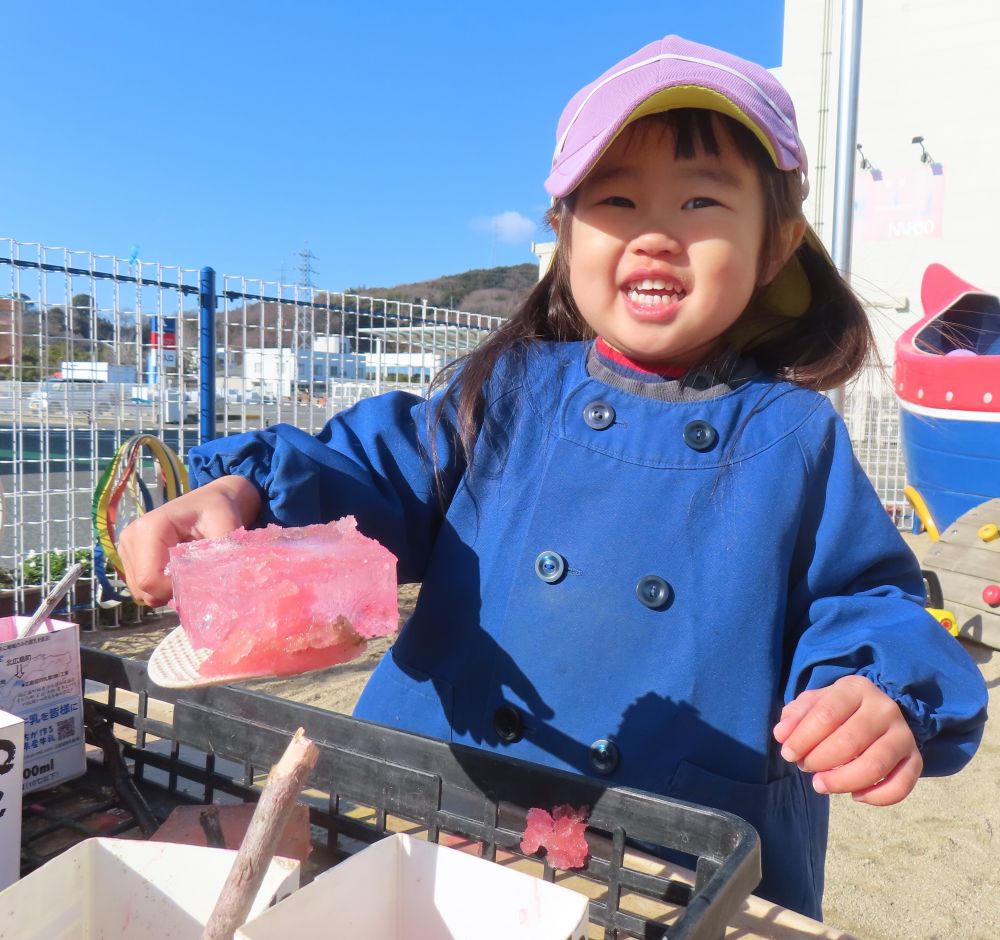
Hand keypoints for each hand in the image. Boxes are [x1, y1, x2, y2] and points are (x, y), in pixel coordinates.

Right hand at [118, 475, 261, 606]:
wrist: (209, 501)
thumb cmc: (218, 510)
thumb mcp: (227, 527)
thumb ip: (223, 555)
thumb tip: (223, 586)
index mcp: (149, 529)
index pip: (150, 580)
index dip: (176, 590)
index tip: (200, 580)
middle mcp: (130, 539)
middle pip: (145, 590)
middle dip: (174, 592)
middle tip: (198, 575)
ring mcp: (126, 549)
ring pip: (143, 593)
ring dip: (169, 591)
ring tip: (189, 569)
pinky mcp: (130, 559)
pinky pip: (143, 589)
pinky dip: (163, 588)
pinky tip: (179, 571)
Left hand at [773, 675, 922, 805]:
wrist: (875, 712)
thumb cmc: (837, 709)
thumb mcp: (814, 703)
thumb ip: (795, 716)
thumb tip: (782, 735)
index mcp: (855, 688)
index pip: (826, 715)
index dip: (803, 738)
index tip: (787, 753)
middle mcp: (884, 708)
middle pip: (849, 742)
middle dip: (819, 760)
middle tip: (804, 767)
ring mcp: (903, 734)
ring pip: (875, 766)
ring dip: (842, 782)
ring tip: (820, 785)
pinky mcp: (915, 758)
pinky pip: (901, 785)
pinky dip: (876, 797)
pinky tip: (855, 796)